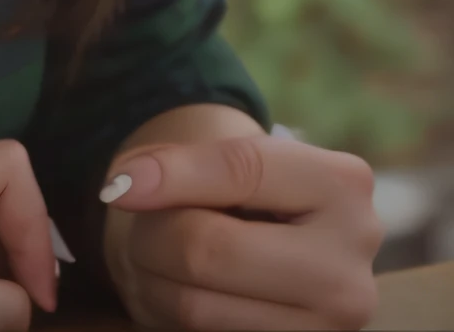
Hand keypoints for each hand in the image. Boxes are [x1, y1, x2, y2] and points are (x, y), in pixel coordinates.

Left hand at [101, 131, 383, 329]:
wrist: (280, 244)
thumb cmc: (241, 189)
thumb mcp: (222, 154)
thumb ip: (176, 163)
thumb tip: (123, 189)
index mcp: (343, 186)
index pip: (237, 170)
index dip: (164, 175)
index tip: (116, 185)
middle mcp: (352, 266)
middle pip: (207, 248)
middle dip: (152, 234)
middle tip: (144, 225)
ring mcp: (334, 329)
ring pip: (194, 306)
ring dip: (152, 279)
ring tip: (164, 260)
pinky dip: (171, 312)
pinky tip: (187, 293)